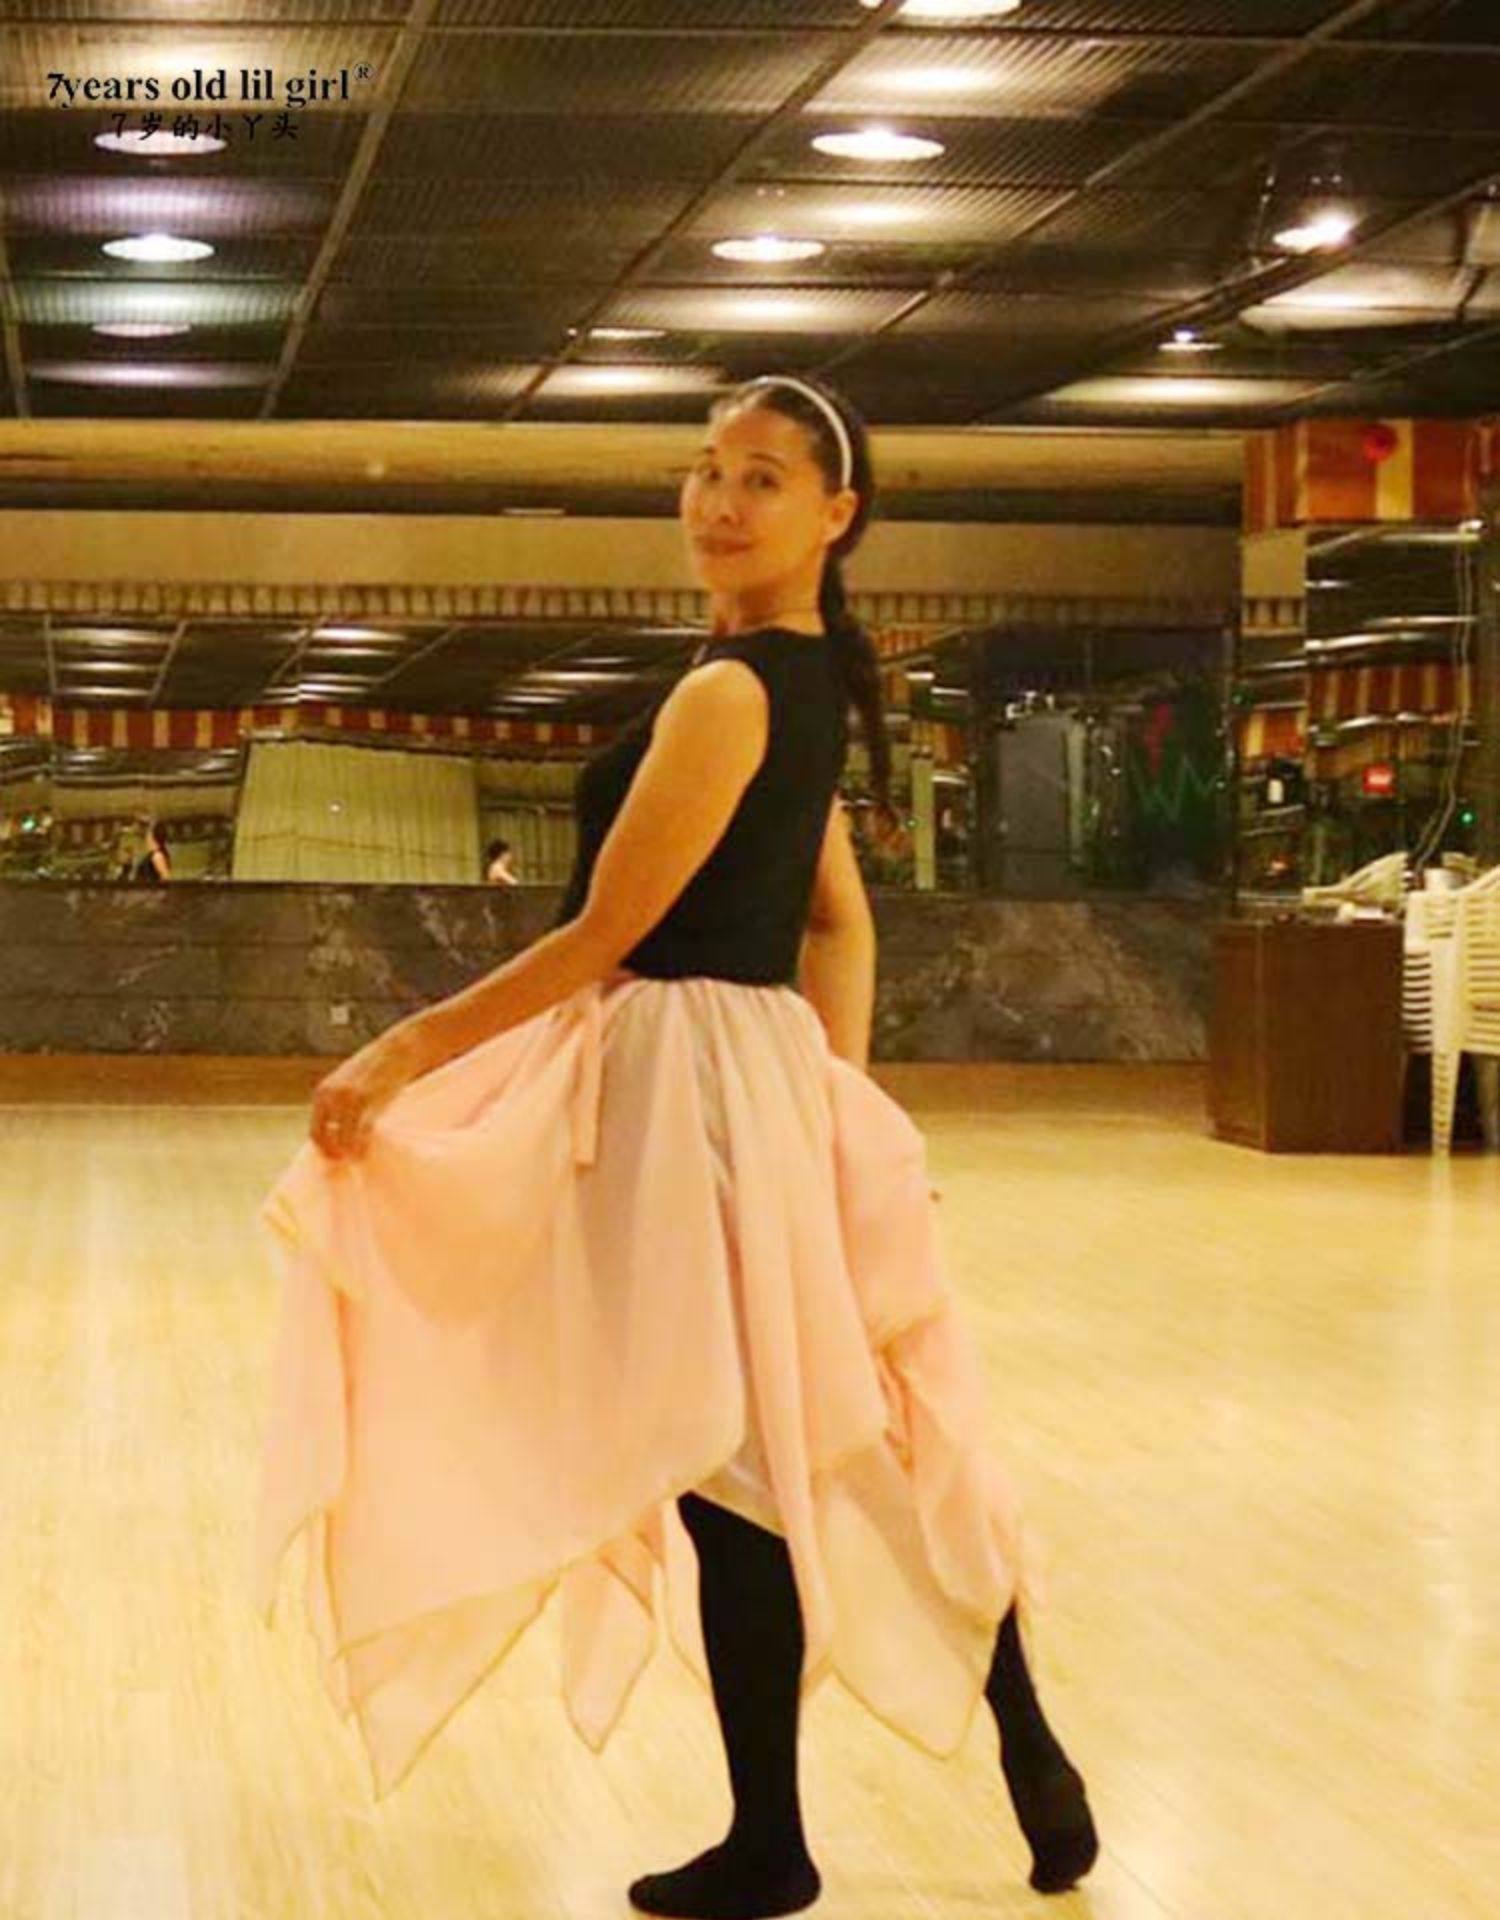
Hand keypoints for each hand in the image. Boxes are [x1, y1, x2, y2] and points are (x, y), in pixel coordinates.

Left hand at [310, 1031, 422, 1160]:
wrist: (399, 1049)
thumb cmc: (376, 1068)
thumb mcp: (348, 1083)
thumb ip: (339, 1103)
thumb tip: (337, 1131)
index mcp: (323, 1092)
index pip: (315, 1130)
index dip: (324, 1148)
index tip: (336, 1158)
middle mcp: (331, 1095)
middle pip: (322, 1137)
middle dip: (333, 1154)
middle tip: (345, 1163)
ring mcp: (349, 1098)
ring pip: (340, 1138)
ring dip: (347, 1153)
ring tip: (357, 1158)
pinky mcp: (369, 1100)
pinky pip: (360, 1132)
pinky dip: (360, 1147)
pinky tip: (363, 1153)